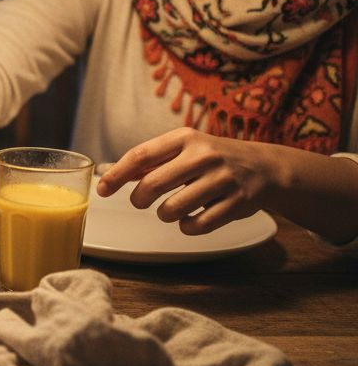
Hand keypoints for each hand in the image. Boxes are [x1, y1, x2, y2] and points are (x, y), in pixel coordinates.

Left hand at [96, 127, 281, 234]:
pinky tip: (189, 219)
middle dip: (139, 199)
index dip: (116, 175)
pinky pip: (197, 225)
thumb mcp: (183, 149)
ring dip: (164, 215)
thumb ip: (149, 161)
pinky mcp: (236, 203)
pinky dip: (187, 227)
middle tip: (140, 202)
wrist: (264, 167)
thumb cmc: (211, 159)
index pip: (140, 156)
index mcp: (185, 138)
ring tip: (170, 209)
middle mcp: (204, 155)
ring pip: (173, 209)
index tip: (102, 190)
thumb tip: (108, 172)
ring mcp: (222, 179)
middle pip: (152, 184)